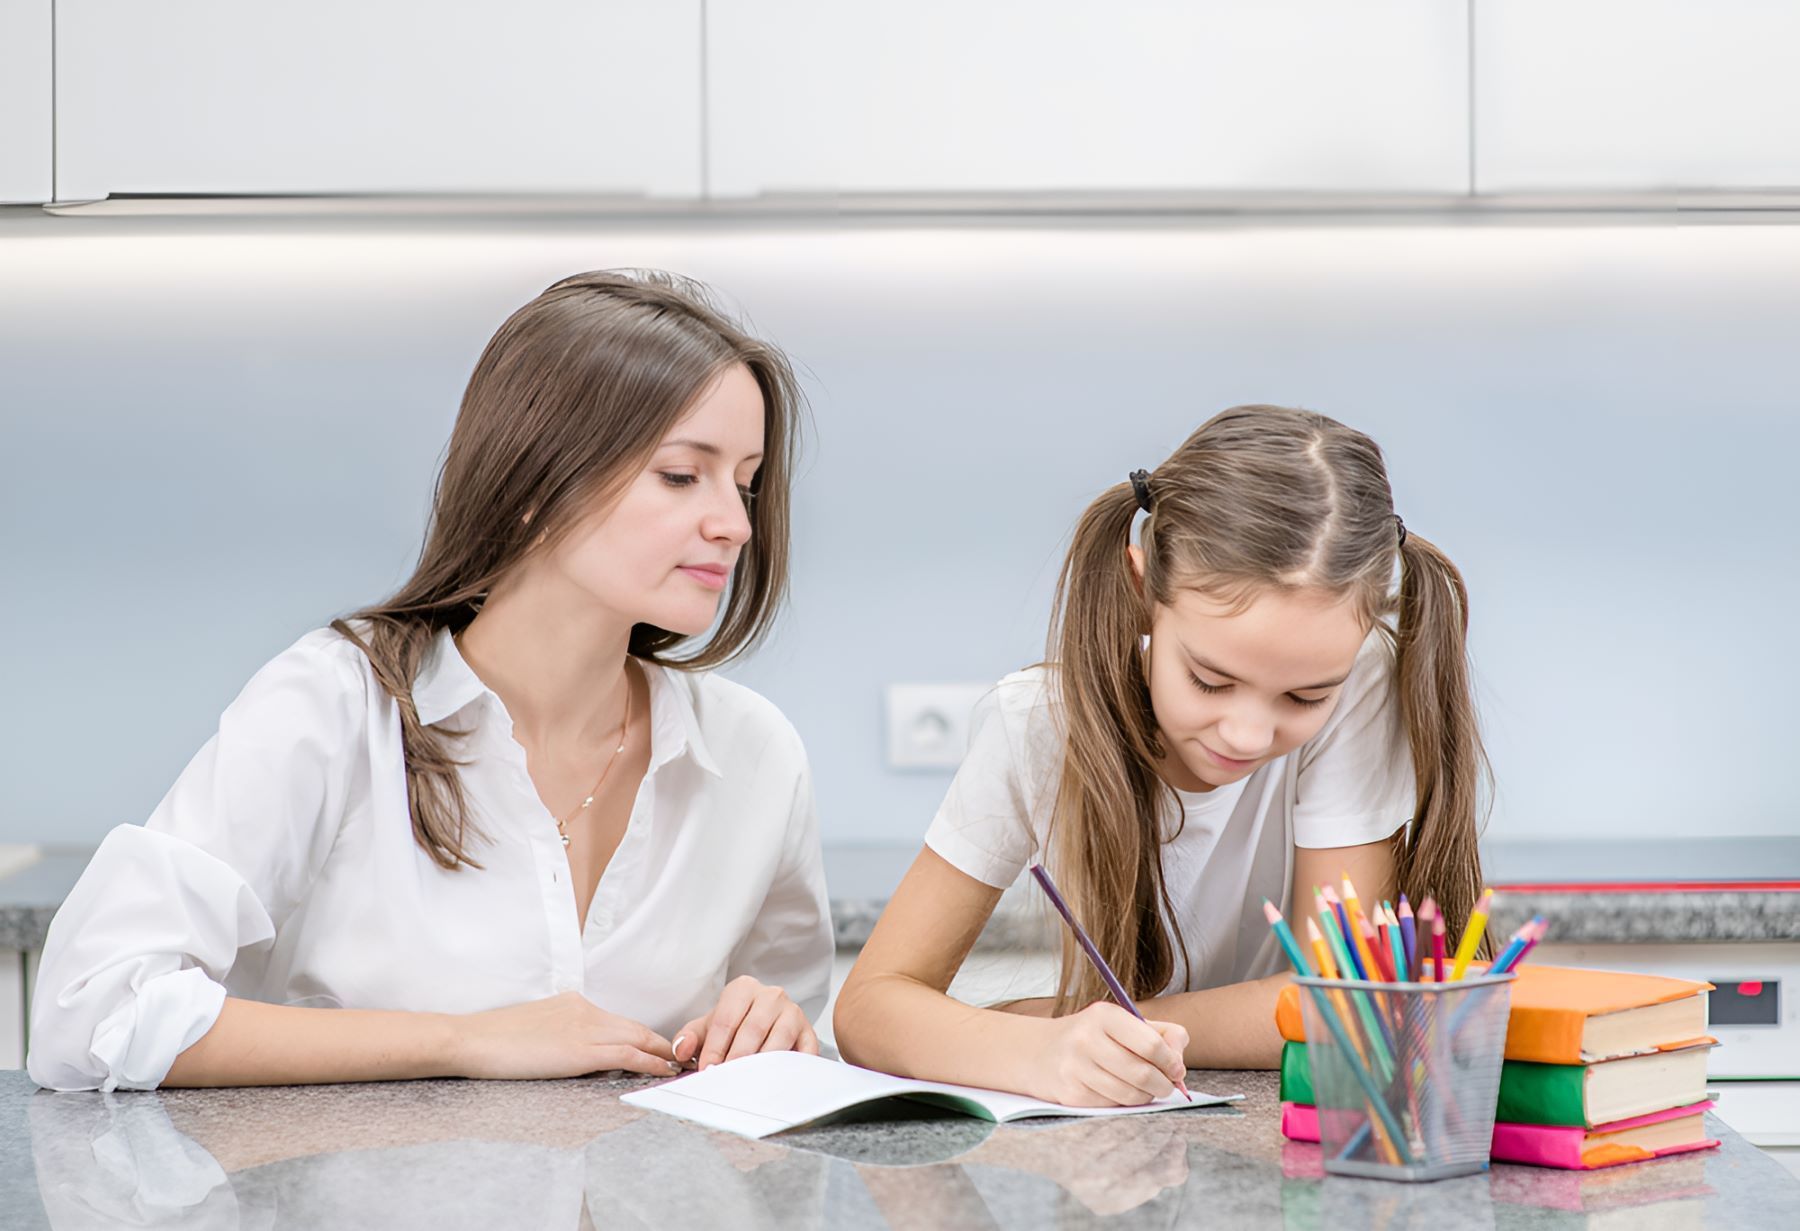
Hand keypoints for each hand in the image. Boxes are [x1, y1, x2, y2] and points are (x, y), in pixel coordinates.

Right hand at [450, 991, 678, 1079]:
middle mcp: (584, 1010)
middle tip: (683, 1057)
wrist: (472, 1039)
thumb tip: (573, 1051)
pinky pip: (626, 1054)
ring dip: (662, 1053)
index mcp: (573, 1003)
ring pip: (637, 1037)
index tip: (657, 1047)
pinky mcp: (581, 1049)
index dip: (640, 1035)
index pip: (616, 1021)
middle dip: (660, 1043)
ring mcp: (584, 1028)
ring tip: (680, 1067)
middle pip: (634, 1026)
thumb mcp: (535, 1028)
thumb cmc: (493, 1039)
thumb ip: (559, 1033)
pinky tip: (663, 1070)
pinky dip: (650, 1062)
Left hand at [672, 976, 819, 1070]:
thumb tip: (681, 1050)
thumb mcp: (707, 1027)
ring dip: (763, 1063)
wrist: (765, 1023)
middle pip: (753, 1028)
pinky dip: (793, 1067)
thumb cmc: (734, 1026)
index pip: (726, 1020)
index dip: (715, 1048)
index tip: (708, 1071)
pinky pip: (804, 1050)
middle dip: (737, 1058)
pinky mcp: (809, 1032)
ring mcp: (793, 1012)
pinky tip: (779, 1080)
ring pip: (779, 1037)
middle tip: (726, 1080)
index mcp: (743, 988)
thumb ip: (689, 1037)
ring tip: (749, 1082)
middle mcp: (771, 995)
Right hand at [1029, 1002, 1189, 1106]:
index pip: (1151, 1043)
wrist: (1038, 1052)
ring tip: (1146, 1089)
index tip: (1176, 1069)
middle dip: (1163, 1085)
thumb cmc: (1091, 1037)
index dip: (1171, 1061)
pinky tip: (1120, 1092)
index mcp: (1104, 1015)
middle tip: (1167, 1086)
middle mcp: (1086, 1039)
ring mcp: (1076, 1067)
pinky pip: (1112, 1106)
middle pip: (1143, 1073)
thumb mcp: (1121, 1023)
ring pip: (1130, 1094)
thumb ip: (1160, 1034)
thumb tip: (1179, 1061)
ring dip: (1146, 1097)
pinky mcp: (1070, 1093)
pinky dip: (1124, 1103)